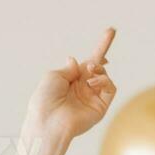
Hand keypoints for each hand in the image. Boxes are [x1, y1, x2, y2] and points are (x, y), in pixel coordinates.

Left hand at [7, 27, 118, 154]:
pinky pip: (110, 88)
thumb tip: (76, 61)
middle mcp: (82, 88)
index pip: (87, 61)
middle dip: (102, 52)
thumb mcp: (53, 76)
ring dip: (99, 68)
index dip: (100, 47)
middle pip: (99, 66)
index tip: (110, 31)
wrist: (47, 122)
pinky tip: (92, 81)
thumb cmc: (44, 100)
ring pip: (104, 75)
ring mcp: (92, 98)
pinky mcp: (100, 107)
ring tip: (90, 70)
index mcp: (70, 80)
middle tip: (99, 48)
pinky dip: (104, 80)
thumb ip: (69, 67)